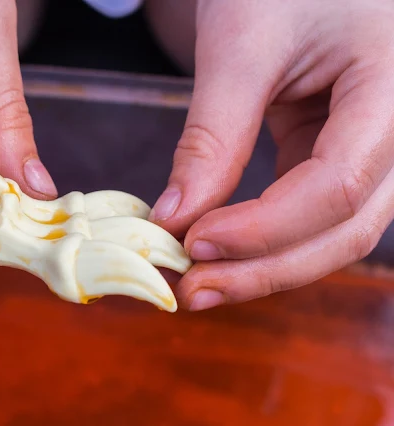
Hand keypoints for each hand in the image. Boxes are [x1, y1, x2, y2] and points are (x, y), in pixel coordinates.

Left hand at [149, 0, 393, 309]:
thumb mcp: (241, 45)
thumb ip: (212, 134)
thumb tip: (174, 217)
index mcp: (393, 87)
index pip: (339, 185)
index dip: (264, 227)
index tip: (192, 242)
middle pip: (347, 227)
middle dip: (266, 268)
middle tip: (193, 292)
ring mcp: (370, 146)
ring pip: (333, 230)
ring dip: (265, 264)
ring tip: (199, 282)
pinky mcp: (336, 152)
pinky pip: (309, 209)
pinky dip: (263, 235)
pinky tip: (217, 248)